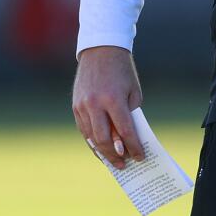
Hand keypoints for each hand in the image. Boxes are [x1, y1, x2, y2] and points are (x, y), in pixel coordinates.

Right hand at [72, 45, 144, 169]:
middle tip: (124, 164)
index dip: (133, 147)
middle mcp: (95, 104)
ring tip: (113, 161)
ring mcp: (82, 106)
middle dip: (116, 155)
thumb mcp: (133, 92)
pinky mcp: (75, 106)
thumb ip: (130, 116)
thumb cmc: (122, 72)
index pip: (124, 131)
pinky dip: (92, 142)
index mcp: (113, 99)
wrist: (100, 51)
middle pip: (105, 139)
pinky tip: (100, 150)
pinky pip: (84, 129)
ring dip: (102, 152)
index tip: (140, 157)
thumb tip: (127, 141)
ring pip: (91, 137)